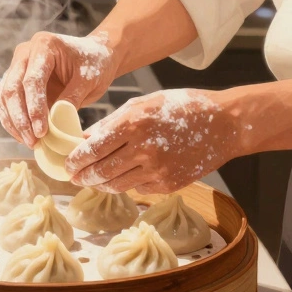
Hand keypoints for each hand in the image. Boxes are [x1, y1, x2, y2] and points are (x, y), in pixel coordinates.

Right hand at [0, 31, 116, 148]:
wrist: (94, 55)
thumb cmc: (94, 64)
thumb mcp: (89, 80)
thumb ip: (71, 99)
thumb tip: (54, 125)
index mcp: (44, 45)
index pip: (32, 80)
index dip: (34, 108)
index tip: (41, 132)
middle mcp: (25, 53)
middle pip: (12, 89)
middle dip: (20, 119)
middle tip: (33, 141)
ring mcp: (17, 66)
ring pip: (3, 97)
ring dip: (13, 122)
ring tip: (29, 142)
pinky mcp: (15, 80)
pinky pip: (4, 102)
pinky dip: (11, 120)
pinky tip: (24, 136)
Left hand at [66, 89, 243, 194]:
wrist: (224, 124)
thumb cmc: (181, 107)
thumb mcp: (143, 103)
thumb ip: (112, 122)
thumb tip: (85, 139)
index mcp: (133, 123)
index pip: (92, 149)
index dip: (75, 160)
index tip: (67, 165)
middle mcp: (143, 149)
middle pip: (100, 172)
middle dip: (82, 177)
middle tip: (73, 177)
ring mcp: (157, 170)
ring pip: (116, 185)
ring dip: (100, 184)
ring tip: (93, 180)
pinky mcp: (169, 185)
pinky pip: (138, 188)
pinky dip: (128, 183)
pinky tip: (127, 174)